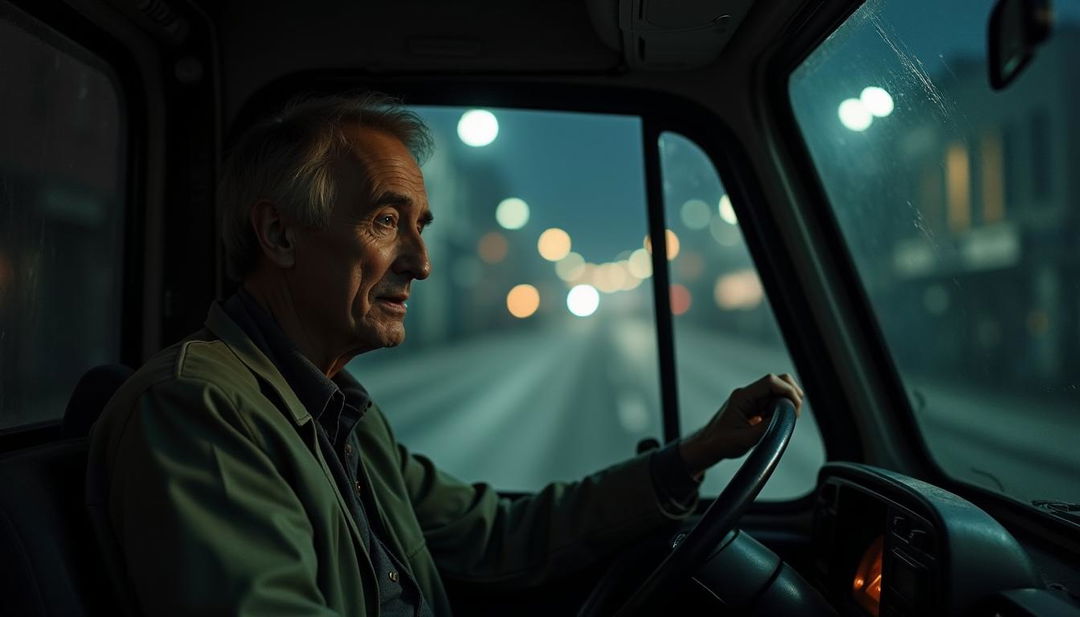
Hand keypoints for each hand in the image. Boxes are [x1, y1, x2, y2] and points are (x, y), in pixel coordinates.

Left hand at [678, 374, 803, 477]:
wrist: (709, 446)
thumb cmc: (721, 442)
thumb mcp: (746, 440)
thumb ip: (767, 429)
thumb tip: (785, 420)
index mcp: (742, 397)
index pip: (771, 382)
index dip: (788, 391)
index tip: (795, 409)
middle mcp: (748, 394)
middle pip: (779, 381)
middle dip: (791, 395)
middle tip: (792, 416)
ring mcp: (752, 399)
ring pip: (779, 391)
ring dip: (787, 403)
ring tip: (784, 421)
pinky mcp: (756, 406)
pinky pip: (774, 401)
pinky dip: (782, 410)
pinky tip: (777, 423)